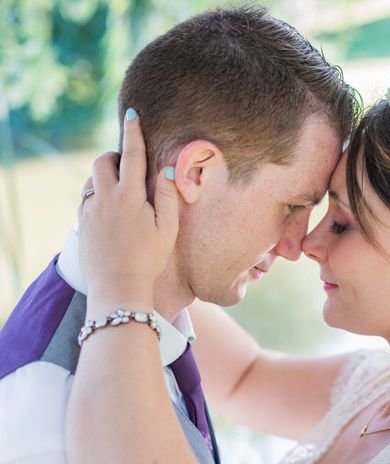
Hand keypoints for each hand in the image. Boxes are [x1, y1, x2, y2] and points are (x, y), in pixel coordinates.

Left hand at [77, 109, 179, 308]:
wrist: (117, 286)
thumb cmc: (148, 258)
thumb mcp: (167, 228)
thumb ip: (168, 196)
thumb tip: (169, 169)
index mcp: (129, 197)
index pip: (132, 156)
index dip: (133, 133)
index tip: (132, 114)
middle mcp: (105, 198)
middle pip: (103, 161)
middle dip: (115, 155)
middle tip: (131, 168)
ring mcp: (90, 211)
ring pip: (92, 179)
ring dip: (106, 176)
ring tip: (123, 192)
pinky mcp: (82, 224)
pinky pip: (87, 198)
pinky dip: (98, 195)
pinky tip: (111, 212)